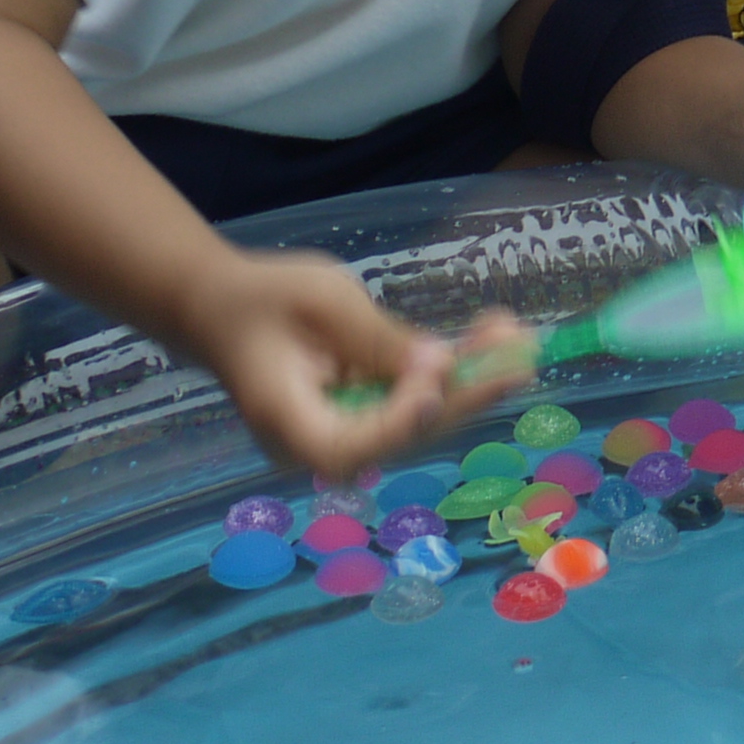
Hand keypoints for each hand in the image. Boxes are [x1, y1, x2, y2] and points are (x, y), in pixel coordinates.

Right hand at [172, 244, 535, 475]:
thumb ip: (377, 340)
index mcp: (288, 425)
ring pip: (420, 417)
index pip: (349, 446)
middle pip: (403, 434)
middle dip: (466, 395)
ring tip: (520, 336)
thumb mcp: (320, 302)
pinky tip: (497, 333)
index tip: (436, 382)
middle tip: (520, 357)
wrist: (223, 306)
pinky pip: (415, 398)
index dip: (398, 422)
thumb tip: (440, 366)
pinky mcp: (366, 412)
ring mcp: (346, 432)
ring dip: (474, 377)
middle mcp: (320, 443)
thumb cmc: (262, 297)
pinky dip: (455, 367)